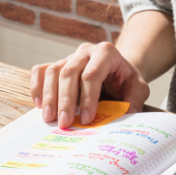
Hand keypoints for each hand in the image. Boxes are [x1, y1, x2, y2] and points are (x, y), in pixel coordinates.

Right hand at [30, 42, 149, 127]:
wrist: (117, 70)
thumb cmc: (126, 80)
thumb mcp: (139, 87)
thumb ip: (135, 99)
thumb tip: (127, 114)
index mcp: (106, 53)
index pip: (91, 75)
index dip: (87, 98)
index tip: (86, 119)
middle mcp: (85, 51)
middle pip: (68, 72)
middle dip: (65, 100)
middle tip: (64, 123)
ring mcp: (69, 56)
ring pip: (52, 71)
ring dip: (49, 96)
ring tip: (49, 118)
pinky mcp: (57, 64)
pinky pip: (40, 71)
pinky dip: (36, 87)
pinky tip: (39, 105)